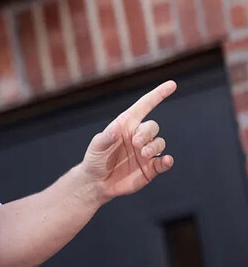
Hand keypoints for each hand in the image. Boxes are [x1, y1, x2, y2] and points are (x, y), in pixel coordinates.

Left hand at [81, 81, 175, 204]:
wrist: (97, 182)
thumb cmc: (95, 158)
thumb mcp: (97, 146)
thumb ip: (106, 137)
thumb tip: (117, 128)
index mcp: (126, 125)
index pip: (144, 106)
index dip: (158, 95)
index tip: (171, 84)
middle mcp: (138, 136)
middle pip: (153, 126)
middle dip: (147, 133)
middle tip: (136, 143)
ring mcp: (146, 152)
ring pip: (160, 142)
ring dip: (154, 146)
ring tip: (143, 154)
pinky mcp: (151, 168)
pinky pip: (164, 162)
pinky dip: (167, 161)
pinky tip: (165, 161)